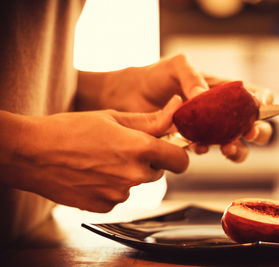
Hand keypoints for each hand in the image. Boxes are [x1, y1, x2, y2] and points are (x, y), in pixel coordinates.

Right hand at [0, 96, 187, 212]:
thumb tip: (176, 107)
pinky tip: (93, 173)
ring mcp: (119, 194)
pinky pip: (120, 195)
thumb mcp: (113, 117)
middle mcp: (134, 175)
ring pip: (138, 183)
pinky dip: (112, 186)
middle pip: (159, 171)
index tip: (169, 148)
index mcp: (140, 149)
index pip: (180, 160)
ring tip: (102, 158)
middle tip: (124, 147)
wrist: (32, 153)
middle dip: (149, 161)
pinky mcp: (104, 206)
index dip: (177, 153)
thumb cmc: (70, 129)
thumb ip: (150, 119)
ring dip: (129, 173)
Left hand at [77, 54, 272, 162]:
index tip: (261, 107)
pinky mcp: (192, 142)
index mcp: (223, 89)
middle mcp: (220, 111)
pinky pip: (208, 150)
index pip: (253, 96)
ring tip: (227, 147)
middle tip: (248, 132)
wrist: (128, 97)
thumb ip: (193, 78)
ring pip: (235, 144)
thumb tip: (204, 97)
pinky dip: (207, 150)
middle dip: (257, 131)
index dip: (263, 102)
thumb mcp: (177, 66)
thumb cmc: (155, 76)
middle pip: (252, 125)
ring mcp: (207, 129)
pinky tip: (197, 145)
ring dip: (237, 149)